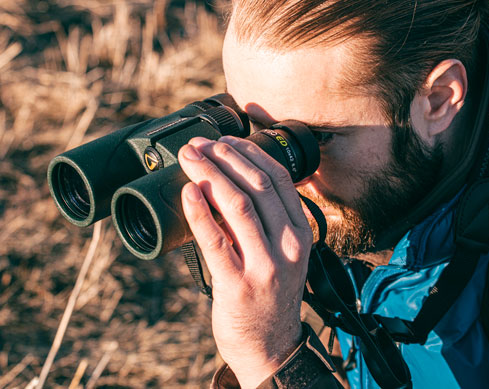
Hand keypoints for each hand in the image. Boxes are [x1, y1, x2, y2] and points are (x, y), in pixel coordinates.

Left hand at [178, 135, 313, 387]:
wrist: (270, 348)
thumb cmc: (269, 295)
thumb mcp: (280, 254)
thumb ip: (262, 220)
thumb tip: (225, 179)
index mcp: (300, 233)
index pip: (279, 179)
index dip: (249, 153)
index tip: (225, 141)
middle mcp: (288, 246)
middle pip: (256, 186)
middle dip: (224, 158)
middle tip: (199, 145)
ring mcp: (265, 266)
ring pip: (237, 205)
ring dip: (209, 175)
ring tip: (190, 159)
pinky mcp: (238, 284)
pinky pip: (215, 240)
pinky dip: (199, 211)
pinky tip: (187, 192)